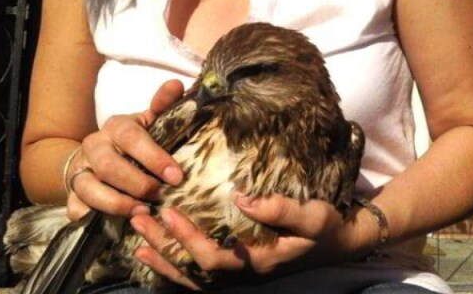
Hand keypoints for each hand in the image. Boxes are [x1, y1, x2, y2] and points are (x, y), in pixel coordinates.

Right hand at [66, 80, 184, 220]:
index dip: (154, 158)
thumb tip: (177, 84)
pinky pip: (76, 209)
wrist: (97, 157)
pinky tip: (114, 224)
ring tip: (142, 212)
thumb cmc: (134, 143)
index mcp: (116, 127)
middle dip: (138, 184)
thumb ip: (164, 106)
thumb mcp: (150, 124)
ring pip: (90, 189)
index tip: (176, 176)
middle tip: (160, 196)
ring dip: (118, 204)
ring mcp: (81, 171)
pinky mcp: (72, 194)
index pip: (132, 138)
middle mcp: (95, 147)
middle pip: (110, 167)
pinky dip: (92, 217)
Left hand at [130, 194, 375, 289]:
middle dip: (162, 245)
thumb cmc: (324, 227)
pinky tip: (153, 252)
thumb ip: (279, 208)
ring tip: (135, 235)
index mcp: (257, 262)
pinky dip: (172, 264)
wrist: (337, 243)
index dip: (187, 238)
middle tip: (138, 218)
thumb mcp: (311, 216)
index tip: (168, 212)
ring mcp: (237, 274)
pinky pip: (197, 272)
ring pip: (189, 275)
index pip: (212, 257)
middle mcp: (242, 274)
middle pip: (191, 269)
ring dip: (161, 256)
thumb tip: (240, 196)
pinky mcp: (235, 266)